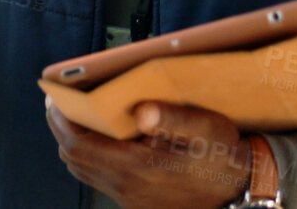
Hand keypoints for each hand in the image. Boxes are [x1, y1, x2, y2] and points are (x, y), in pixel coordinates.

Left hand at [46, 99, 249, 207]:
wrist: (241, 190)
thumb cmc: (222, 154)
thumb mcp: (206, 128)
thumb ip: (173, 117)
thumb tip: (140, 110)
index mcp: (138, 167)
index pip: (78, 145)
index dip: (61, 121)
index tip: (55, 98)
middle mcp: (127, 187)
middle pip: (73, 157)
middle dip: (62, 128)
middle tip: (60, 103)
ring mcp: (130, 199)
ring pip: (83, 170)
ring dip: (74, 143)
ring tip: (76, 116)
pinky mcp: (135, 203)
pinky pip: (98, 179)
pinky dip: (90, 156)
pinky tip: (100, 138)